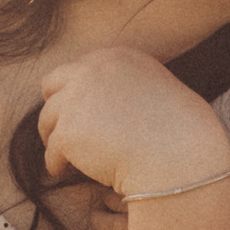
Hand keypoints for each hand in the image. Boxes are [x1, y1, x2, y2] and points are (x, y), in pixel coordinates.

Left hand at [37, 44, 229, 200]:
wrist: (179, 158)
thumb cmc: (181, 132)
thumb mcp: (157, 88)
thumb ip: (126, 85)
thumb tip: (102, 104)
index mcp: (116, 57)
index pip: (79, 68)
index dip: (75, 92)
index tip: (79, 113)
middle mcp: (92, 70)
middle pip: (51, 85)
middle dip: (56, 108)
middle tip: (62, 130)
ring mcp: (76, 100)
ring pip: (47, 120)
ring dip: (54, 137)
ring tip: (65, 155)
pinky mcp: (68, 133)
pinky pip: (51, 151)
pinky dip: (56, 163)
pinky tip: (64, 172)